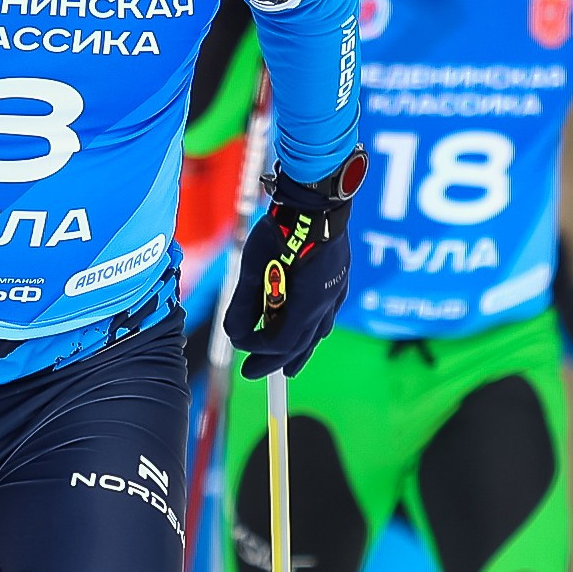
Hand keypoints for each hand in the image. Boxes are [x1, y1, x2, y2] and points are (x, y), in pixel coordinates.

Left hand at [222, 153, 366, 378]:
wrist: (318, 197)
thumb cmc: (283, 227)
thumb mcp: (254, 266)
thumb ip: (244, 303)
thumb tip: (233, 334)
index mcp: (309, 303)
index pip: (282, 341)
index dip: (258, 348)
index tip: (240, 346)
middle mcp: (328, 302)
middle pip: (301, 342)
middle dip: (277, 361)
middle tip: (254, 374)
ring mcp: (337, 290)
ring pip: (318, 331)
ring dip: (299, 349)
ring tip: (288, 366)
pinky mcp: (339, 277)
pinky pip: (325, 314)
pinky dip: (312, 328)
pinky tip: (308, 330)